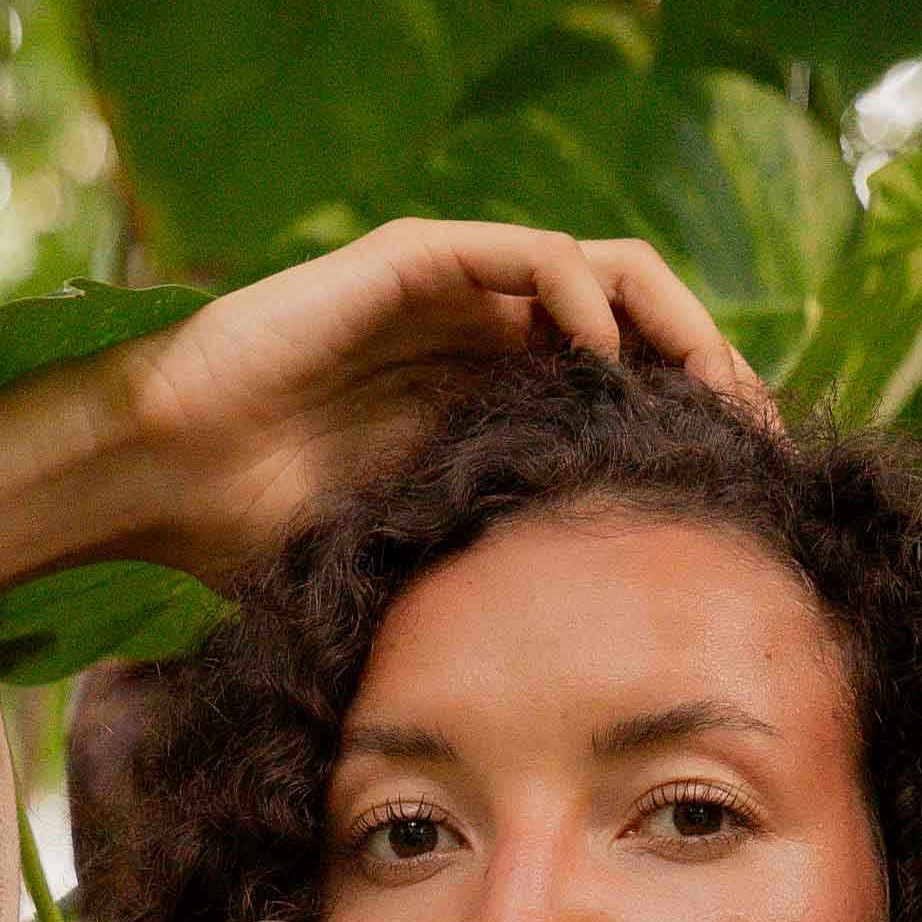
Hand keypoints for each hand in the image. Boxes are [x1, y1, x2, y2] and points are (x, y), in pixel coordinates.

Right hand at [103, 217, 772, 583]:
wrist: (165, 477)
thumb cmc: (264, 535)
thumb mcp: (420, 562)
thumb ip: (501, 569)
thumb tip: (610, 666)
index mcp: (493, 399)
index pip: (633, 386)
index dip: (697, 424)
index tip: (751, 489)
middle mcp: (486, 335)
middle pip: (646, 321)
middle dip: (713, 369)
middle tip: (755, 436)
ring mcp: (456, 291)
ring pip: (612, 272)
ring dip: (675, 324)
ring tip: (708, 393)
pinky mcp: (416, 259)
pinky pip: (535, 255)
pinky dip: (588, 297)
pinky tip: (608, 366)